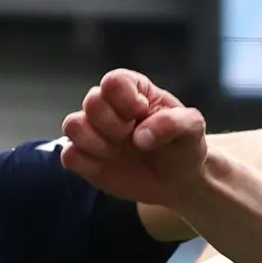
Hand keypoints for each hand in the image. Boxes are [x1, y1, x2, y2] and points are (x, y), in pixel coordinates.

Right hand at [58, 71, 210, 209]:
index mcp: (133, 90)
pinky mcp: (85, 158)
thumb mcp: (192, 129)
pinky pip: (69, 155)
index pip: (113, 81)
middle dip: (113, 124)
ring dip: (96, 142)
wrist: (178, 181)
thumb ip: (174, 123)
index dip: (125, 100)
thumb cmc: (184, 146)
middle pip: (91, 101)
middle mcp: (108, 106)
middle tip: (134, 140)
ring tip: (118, 152)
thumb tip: (140, 136)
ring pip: (73, 125)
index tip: (142, 114)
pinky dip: (86, 163)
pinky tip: (109, 166)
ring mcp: (94, 132)